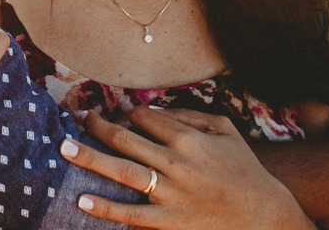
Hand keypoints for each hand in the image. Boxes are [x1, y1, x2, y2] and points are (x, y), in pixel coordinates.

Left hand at [60, 107, 314, 229]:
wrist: (264, 217)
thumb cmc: (245, 171)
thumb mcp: (226, 131)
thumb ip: (191, 116)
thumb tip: (156, 109)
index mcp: (189, 138)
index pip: (145, 117)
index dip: (126, 113)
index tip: (117, 114)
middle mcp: (176, 162)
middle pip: (125, 138)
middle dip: (97, 126)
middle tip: (79, 119)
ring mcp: (171, 194)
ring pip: (122, 171)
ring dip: (90, 158)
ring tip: (64, 149)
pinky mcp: (168, 222)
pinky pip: (131, 214)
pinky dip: (106, 208)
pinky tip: (83, 200)